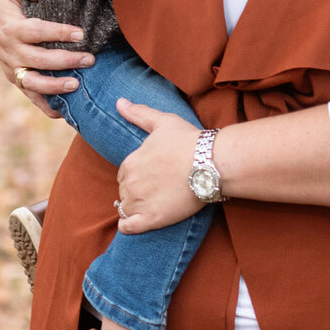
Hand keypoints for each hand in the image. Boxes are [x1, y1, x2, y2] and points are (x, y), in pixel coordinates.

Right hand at [0, 0, 91, 119]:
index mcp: (10, 29)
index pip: (37, 32)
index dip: (58, 33)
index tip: (80, 33)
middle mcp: (10, 52)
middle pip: (40, 60)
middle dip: (66, 60)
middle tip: (90, 59)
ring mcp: (12, 69)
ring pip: (34, 83)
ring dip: (55, 87)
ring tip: (77, 85)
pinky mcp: (17, 79)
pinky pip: (31, 96)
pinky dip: (46, 106)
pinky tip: (64, 113)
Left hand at [114, 101, 202, 232]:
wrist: (211, 163)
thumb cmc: (189, 141)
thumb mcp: (163, 121)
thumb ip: (138, 113)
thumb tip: (119, 102)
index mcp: (130, 162)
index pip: (124, 173)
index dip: (136, 175)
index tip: (150, 176)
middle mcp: (130, 183)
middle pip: (125, 191)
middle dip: (136, 191)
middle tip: (155, 190)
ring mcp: (140, 202)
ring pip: (126, 208)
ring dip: (134, 208)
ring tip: (151, 205)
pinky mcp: (152, 219)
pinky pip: (129, 227)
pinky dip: (128, 226)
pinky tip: (133, 224)